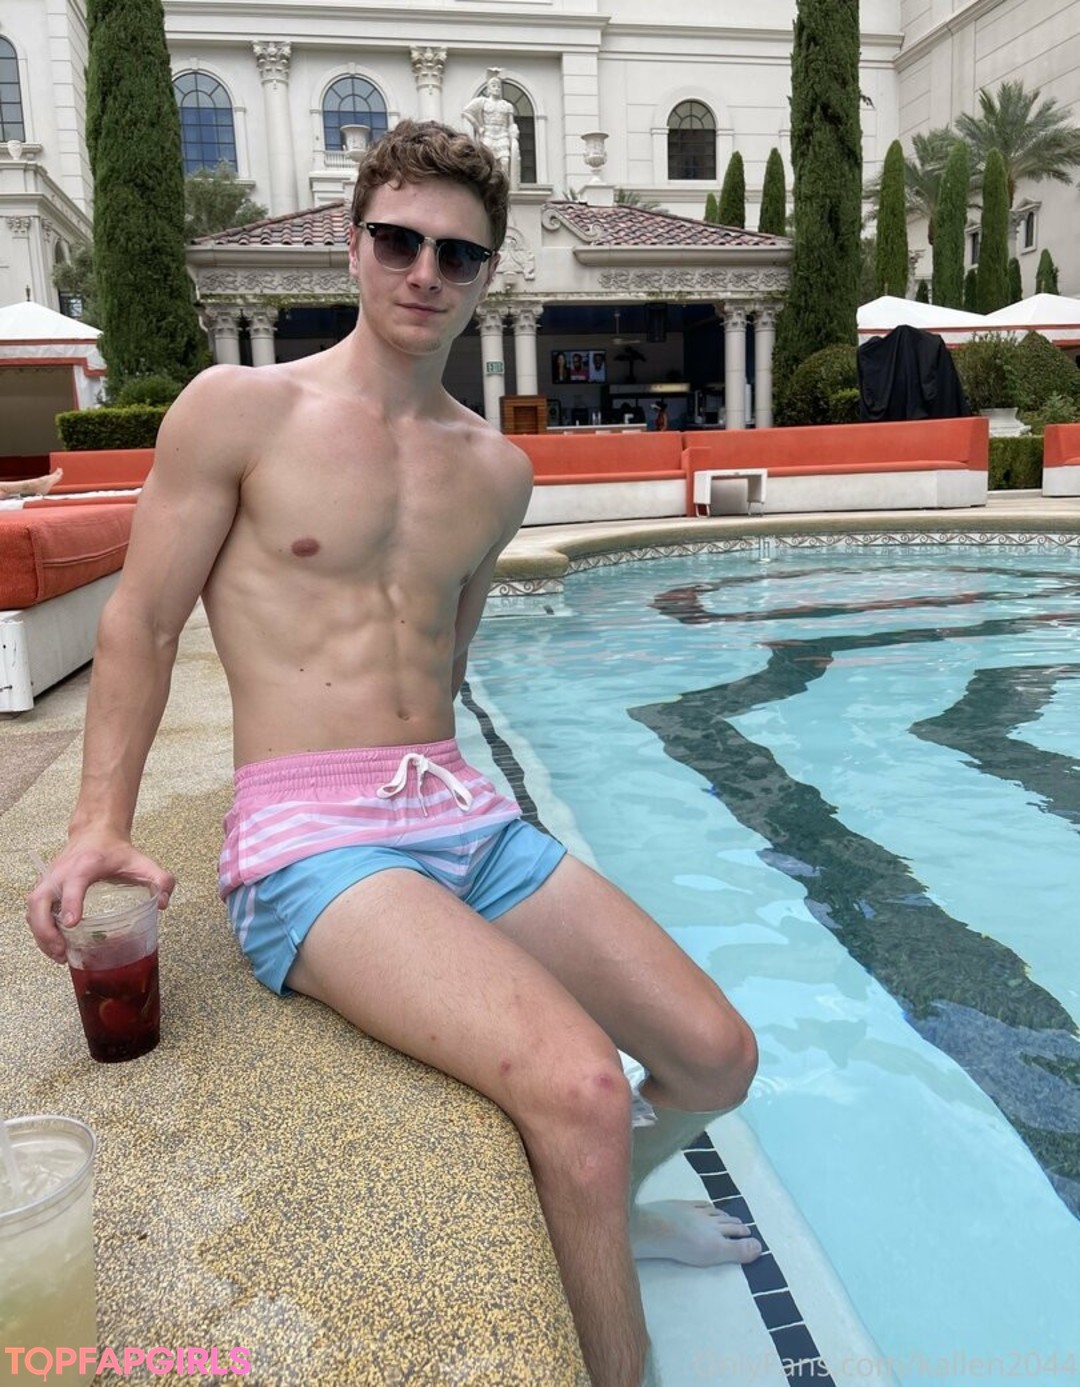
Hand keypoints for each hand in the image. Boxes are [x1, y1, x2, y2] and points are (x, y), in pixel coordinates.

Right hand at [26, 833, 174, 963]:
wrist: (94, 832)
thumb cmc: (115, 850)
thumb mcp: (142, 862)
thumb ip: (160, 879)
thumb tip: (164, 903)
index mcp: (86, 864)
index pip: (73, 883)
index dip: (71, 902)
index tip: (73, 923)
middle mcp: (61, 872)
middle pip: (39, 900)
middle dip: (45, 929)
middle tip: (61, 951)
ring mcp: (49, 880)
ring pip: (33, 908)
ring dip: (40, 934)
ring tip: (59, 955)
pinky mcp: (44, 887)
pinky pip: (34, 911)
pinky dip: (39, 930)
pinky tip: (54, 946)